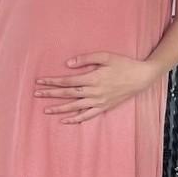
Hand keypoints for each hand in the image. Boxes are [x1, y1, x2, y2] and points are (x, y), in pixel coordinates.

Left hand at [34, 52, 156, 123]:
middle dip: (51, 94)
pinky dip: (75, 119)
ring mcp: (99, 101)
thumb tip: (69, 64)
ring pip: (75, 107)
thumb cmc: (123, 64)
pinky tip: (65, 120)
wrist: (141, 78)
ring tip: (45, 110)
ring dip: (59, 108)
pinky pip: (87, 115)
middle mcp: (94, 92)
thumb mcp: (106, 56)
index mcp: (93, 78)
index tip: (40, 81)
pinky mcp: (104, 107)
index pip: (67, 81)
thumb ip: (86, 59)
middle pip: (68, 94)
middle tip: (36, 94)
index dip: (53, 82)